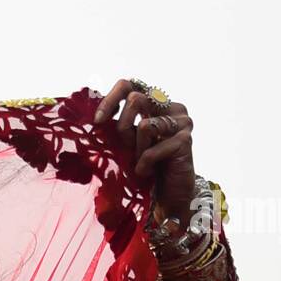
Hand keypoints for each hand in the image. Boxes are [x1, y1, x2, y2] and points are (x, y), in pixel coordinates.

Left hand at [93, 79, 196, 227]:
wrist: (168, 195)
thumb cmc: (145, 167)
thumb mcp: (127, 143)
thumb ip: (118, 125)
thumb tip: (94, 117)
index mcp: (155, 103)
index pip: (129, 84)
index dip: (110, 99)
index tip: (97, 120)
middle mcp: (171, 107)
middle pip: (136, 98)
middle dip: (123, 126)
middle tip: (126, 147)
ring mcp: (182, 122)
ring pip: (143, 126)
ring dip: (136, 150)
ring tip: (142, 163)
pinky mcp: (185, 140)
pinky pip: (151, 149)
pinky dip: (143, 164)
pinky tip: (147, 172)